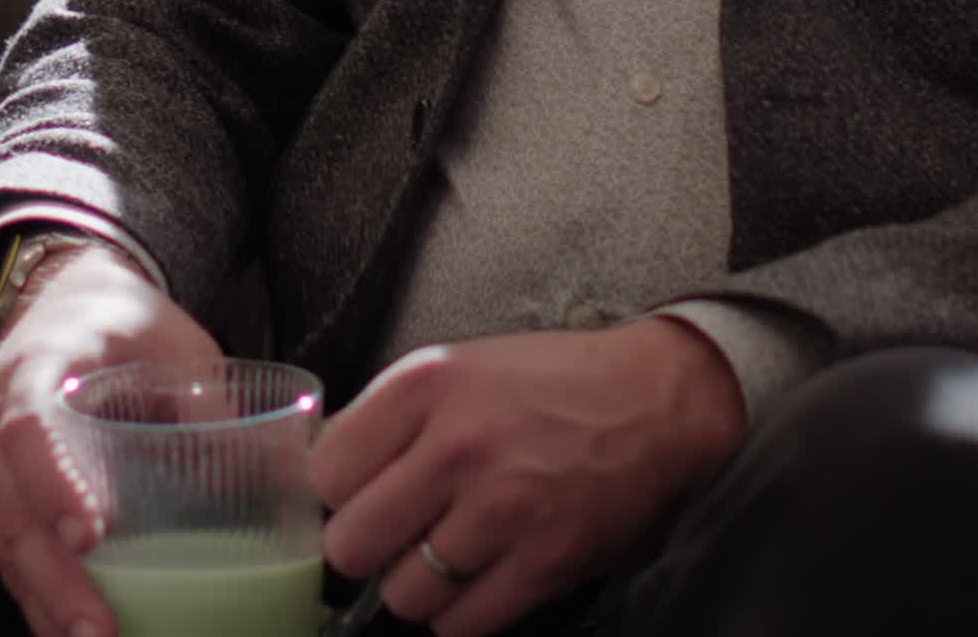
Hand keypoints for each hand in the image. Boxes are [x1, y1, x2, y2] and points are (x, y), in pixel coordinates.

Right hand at [0, 241, 223, 636]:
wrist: (66, 304)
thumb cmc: (123, 324)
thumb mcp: (172, 340)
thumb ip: (205, 398)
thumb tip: (262, 465)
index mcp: (35, 367)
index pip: (28, 430)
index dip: (53, 485)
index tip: (89, 535)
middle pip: (11, 510)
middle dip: (56, 580)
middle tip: (101, 628)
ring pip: (5, 546)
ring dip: (46, 603)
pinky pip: (8, 555)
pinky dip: (40, 597)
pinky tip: (71, 629)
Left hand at [311, 319, 747, 635]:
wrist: (654, 401)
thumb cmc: (547, 384)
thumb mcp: (455, 367)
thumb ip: (387, 418)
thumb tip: (324, 477)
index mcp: (425, 386)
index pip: (324, 474)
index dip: (337, 494)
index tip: (360, 495)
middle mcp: (458, 447)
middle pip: (350, 545)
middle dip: (365, 549)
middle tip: (392, 537)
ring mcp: (503, 510)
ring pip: (403, 595)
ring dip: (417, 586)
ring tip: (445, 555)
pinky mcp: (544, 563)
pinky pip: (461, 624)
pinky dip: (460, 614)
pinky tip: (478, 578)